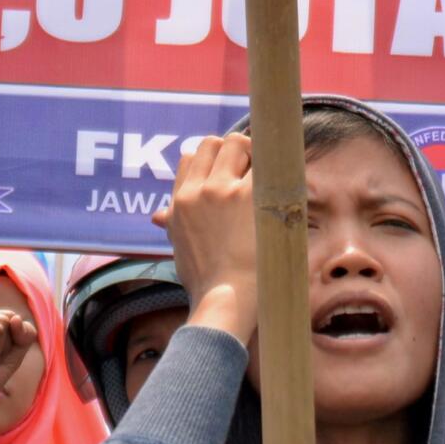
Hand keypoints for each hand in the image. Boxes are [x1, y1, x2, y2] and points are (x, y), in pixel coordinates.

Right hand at [153, 135, 260, 343]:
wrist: (225, 300)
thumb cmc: (205, 281)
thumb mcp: (179, 247)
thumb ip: (171, 224)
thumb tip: (157, 216)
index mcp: (180, 202)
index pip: (190, 157)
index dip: (210, 161)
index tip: (228, 174)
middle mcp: (198, 191)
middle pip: (213, 143)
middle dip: (234, 151)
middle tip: (252, 172)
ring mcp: (222, 190)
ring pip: (238, 143)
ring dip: (255, 154)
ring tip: (268, 176)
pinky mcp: (250, 195)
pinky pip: (266, 161)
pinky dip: (278, 166)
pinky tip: (287, 180)